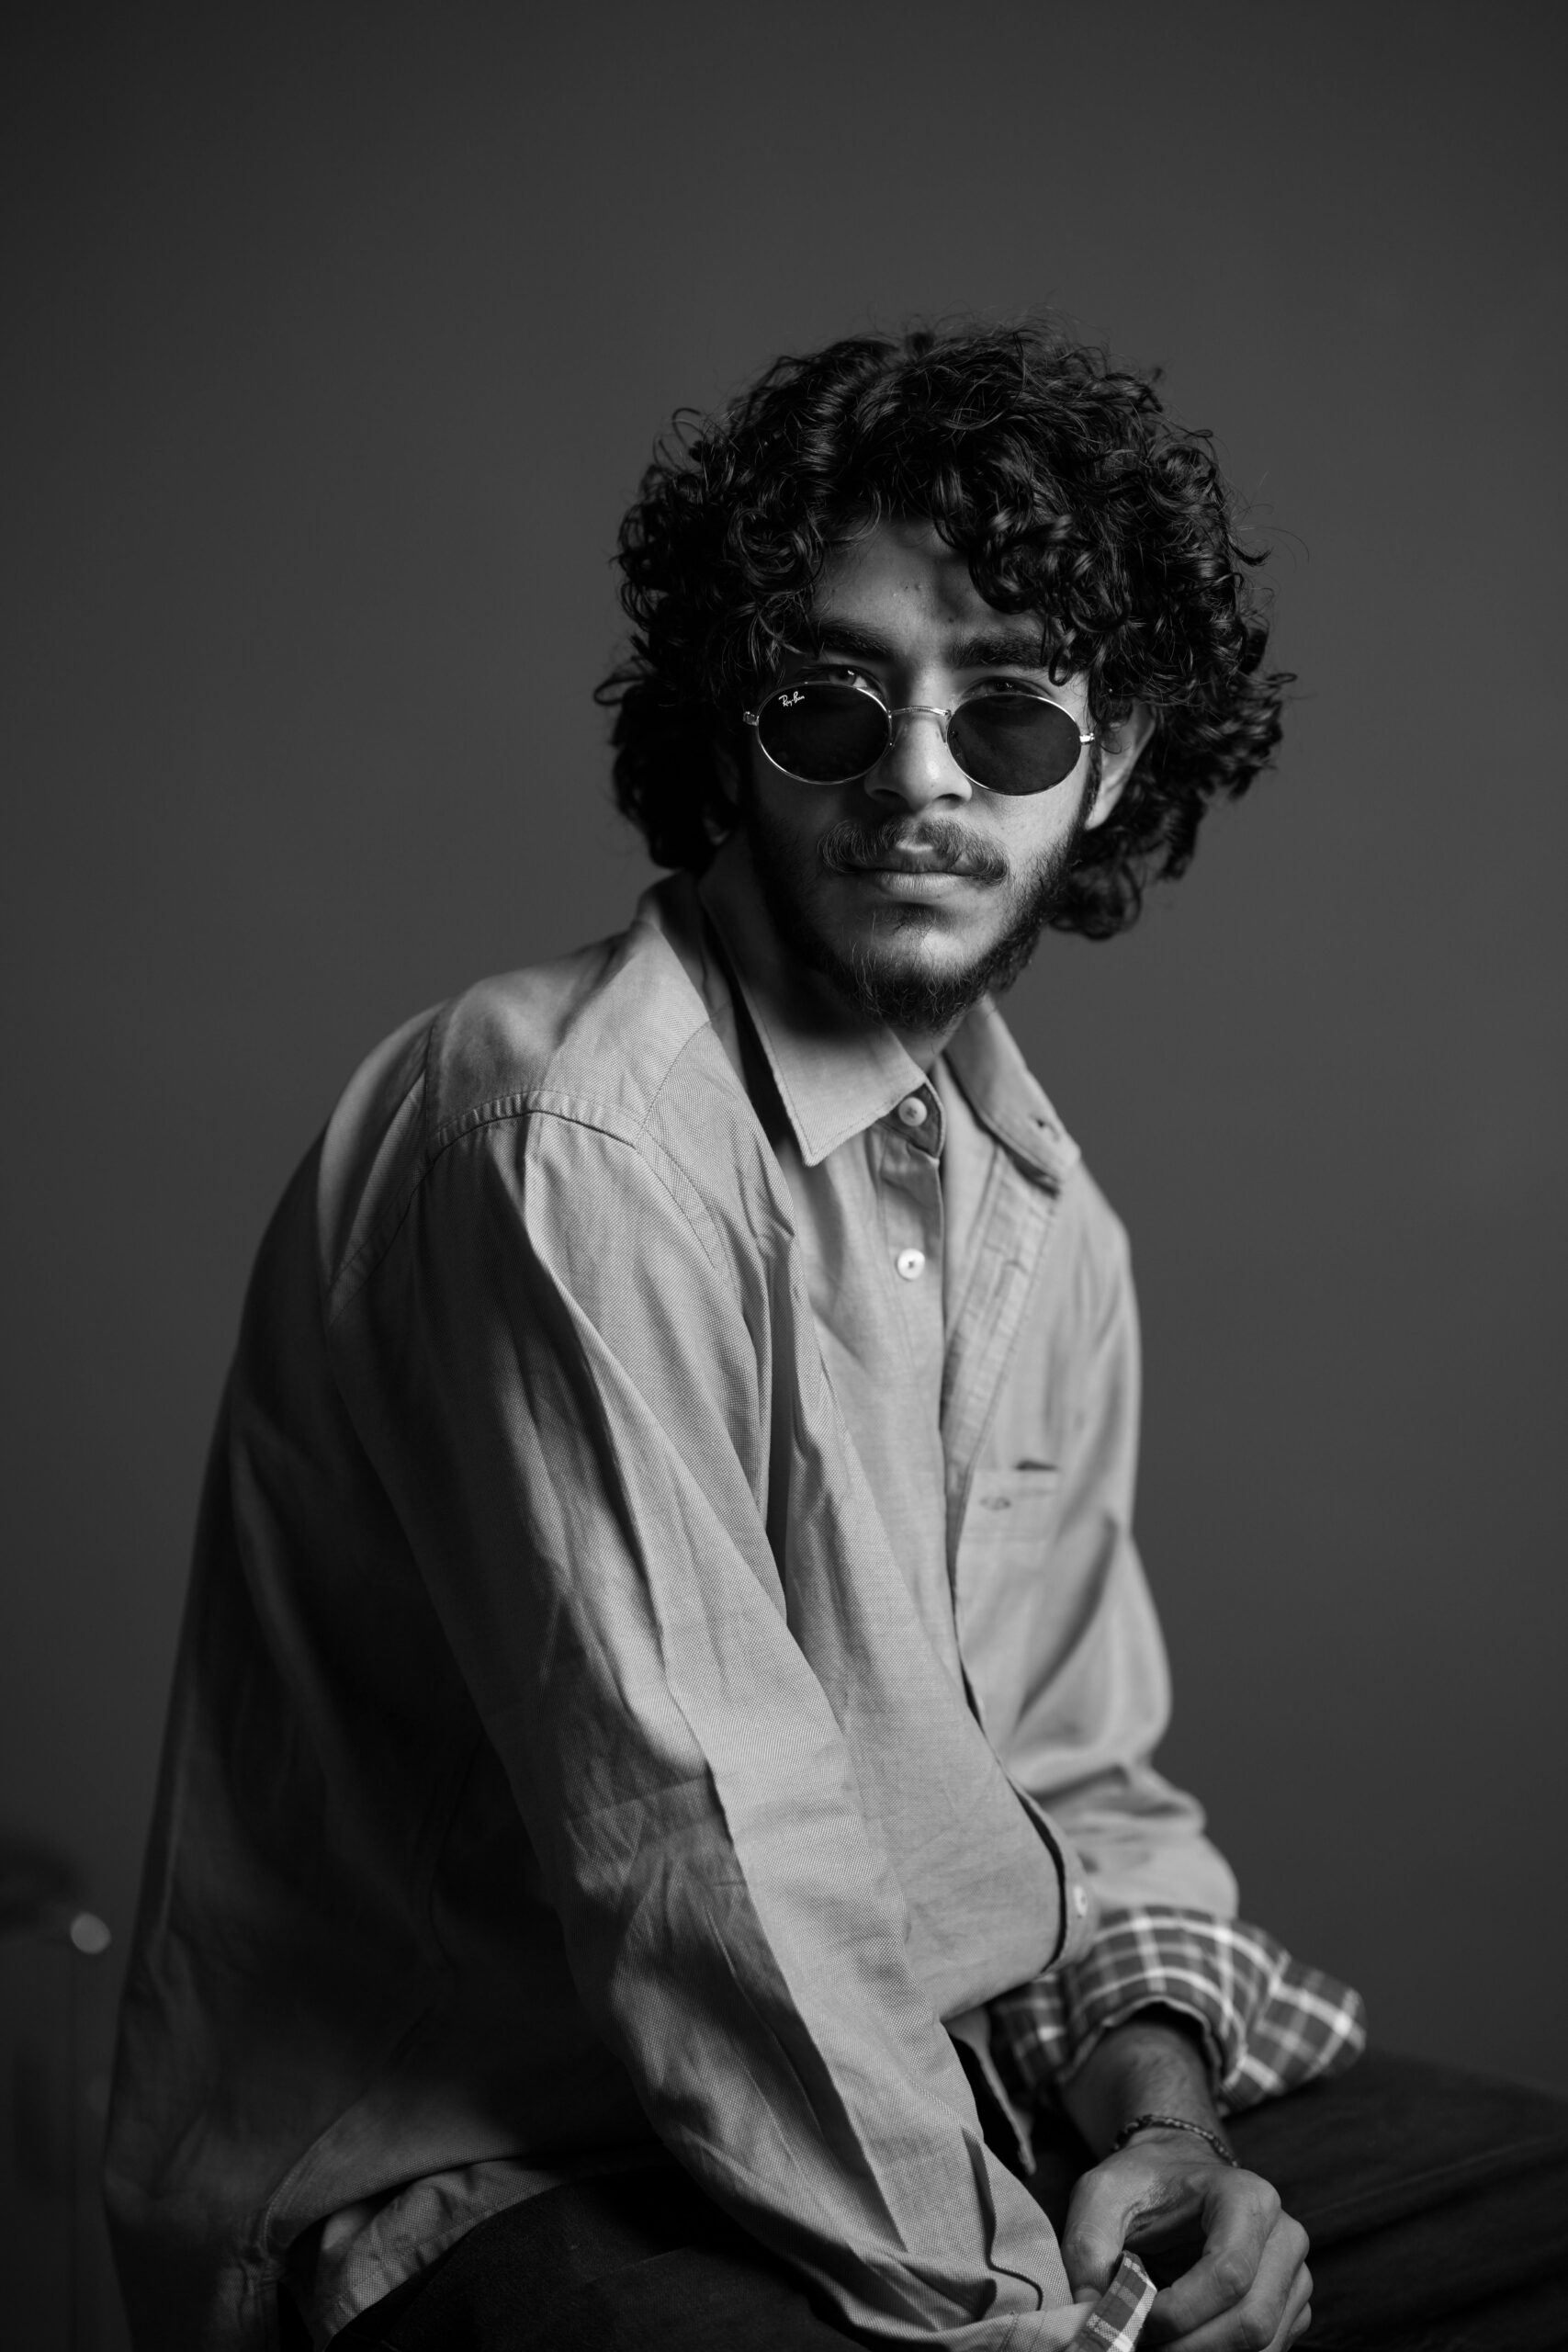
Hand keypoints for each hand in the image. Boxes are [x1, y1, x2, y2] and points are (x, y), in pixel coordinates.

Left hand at [1062, 2130, 1310, 2349]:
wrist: (1176, 2175)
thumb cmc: (1142, 2183)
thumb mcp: (1101, 2195)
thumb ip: (1087, 2247)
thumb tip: (1090, 2310)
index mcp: (1247, 2198)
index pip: (1228, 2274)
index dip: (1180, 2313)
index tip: (1134, 2321)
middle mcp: (1284, 2237)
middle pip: (1252, 2321)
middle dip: (1189, 2348)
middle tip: (1137, 2347)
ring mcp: (1294, 2276)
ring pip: (1263, 2347)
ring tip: (1153, 2343)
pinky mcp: (1291, 2309)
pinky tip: (1179, 2344)